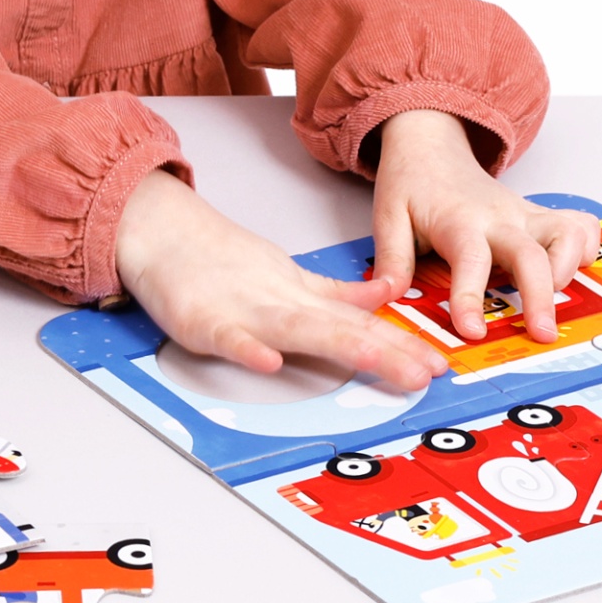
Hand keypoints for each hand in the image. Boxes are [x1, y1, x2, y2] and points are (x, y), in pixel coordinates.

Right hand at [115, 170, 446, 391]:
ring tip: (378, 360)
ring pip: (297, 331)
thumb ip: (336, 292)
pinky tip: (269, 363)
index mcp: (300, 296)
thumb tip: (385, 296)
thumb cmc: (221, 259)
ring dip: (339, 346)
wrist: (164, 230)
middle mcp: (280, 303)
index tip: (437, 362)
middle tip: (427, 372)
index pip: (357, 322)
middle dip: (386, 352)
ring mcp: (243, 311)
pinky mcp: (203, 322)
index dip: (398, 342)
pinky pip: (228, 338)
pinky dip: (248, 349)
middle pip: (340, 329)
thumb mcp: (289, 274)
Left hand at [372, 109, 601, 342]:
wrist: (431, 145)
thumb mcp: (388, 216)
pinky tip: (571, 272)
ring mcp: (525, 214)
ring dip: (569, 269)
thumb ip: (391, 259)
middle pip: (532, 253)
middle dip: (540, 297)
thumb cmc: (412, 183)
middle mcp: (499, 217)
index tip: (472, 331)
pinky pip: (581, 226)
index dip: (472, 297)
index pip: (471, 259)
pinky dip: (586, 250)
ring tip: (552, 299)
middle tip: (541, 334)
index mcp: (459, 220)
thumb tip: (388, 298)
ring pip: (568, 235)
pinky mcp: (539, 216)